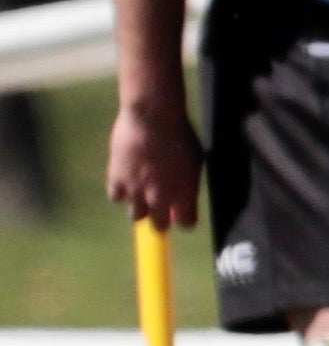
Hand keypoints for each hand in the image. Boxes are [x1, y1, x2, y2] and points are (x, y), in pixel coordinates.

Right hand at [106, 92, 200, 229]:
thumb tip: (181, 200)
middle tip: (159, 210)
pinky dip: (120, 192)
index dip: (184, 219)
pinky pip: (116, 198)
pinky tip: (125, 181)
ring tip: (141, 194)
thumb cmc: (181, 135)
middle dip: (161, 220)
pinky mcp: (116, 180)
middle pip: (159, 226)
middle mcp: (160, 198)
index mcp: (185, 193)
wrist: (153, 119)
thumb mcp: (194, 162)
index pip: (186, 222)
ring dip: (139, 207)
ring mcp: (136, 191)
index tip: (181, 215)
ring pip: (135, 216)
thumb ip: (187, 185)